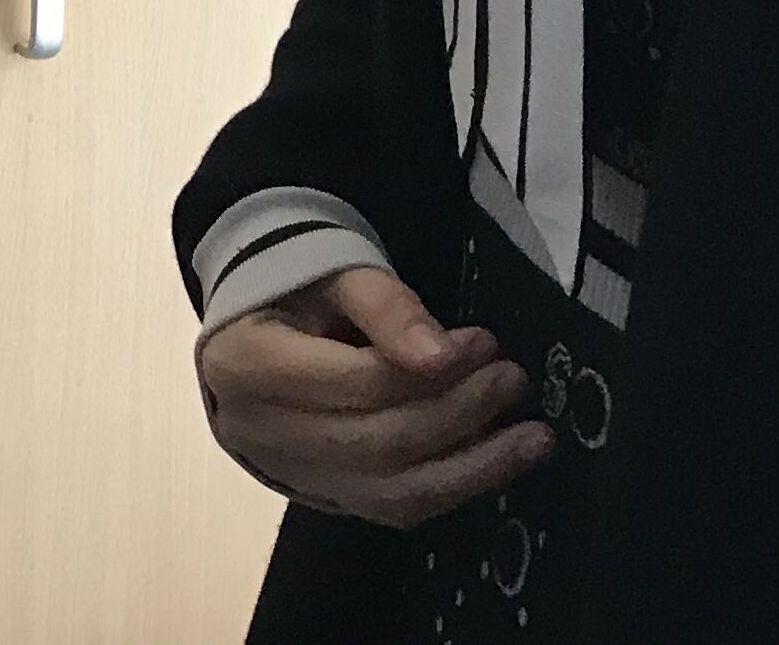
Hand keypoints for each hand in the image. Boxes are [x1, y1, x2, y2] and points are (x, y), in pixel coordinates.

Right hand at [194, 265, 550, 526]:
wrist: (256, 322)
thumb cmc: (296, 284)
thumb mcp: (333, 271)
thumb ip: (384, 305)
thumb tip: (444, 355)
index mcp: (247, 365)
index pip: (353, 384)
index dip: (424, 372)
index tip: (482, 344)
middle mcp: (259, 433)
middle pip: (375, 442)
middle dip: (456, 415)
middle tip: (512, 379)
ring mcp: (289, 473)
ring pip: (389, 493)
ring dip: (471, 468)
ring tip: (531, 437)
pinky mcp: (321, 496)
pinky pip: (392, 507)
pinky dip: (451, 488)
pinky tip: (496, 462)